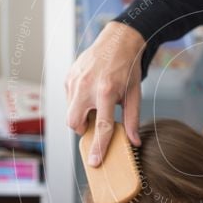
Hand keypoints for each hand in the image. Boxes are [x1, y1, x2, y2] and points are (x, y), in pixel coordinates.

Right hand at [65, 21, 144, 162]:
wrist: (118, 41)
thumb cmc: (128, 68)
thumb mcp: (134, 94)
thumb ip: (132, 119)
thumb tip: (134, 142)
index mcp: (106, 92)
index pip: (101, 127)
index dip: (98, 147)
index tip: (94, 162)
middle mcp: (86, 87)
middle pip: (75, 123)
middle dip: (83, 129)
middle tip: (96, 122)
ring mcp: (75, 81)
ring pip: (70, 112)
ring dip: (81, 115)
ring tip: (96, 103)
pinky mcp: (68, 77)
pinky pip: (68, 99)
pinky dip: (77, 102)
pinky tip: (90, 92)